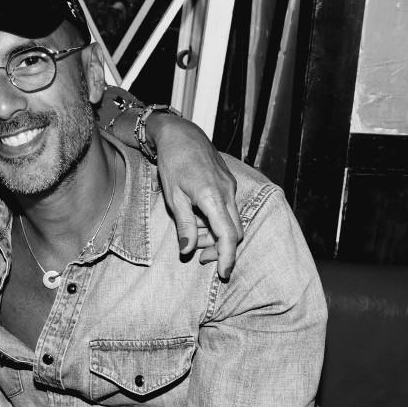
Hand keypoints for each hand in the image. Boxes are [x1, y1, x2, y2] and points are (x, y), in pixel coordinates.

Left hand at [147, 113, 242, 278]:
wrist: (181, 134)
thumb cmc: (173, 162)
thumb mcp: (172, 196)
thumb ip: (184, 224)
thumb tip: (187, 250)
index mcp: (212, 197)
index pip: (228, 235)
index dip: (227, 257)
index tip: (223, 273)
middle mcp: (227, 192)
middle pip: (235, 232)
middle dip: (219, 248)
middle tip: (199, 256)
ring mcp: (231, 186)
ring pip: (232, 221)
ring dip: (215, 233)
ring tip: (192, 233)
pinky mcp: (228, 183)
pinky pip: (228, 208)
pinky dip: (215, 219)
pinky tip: (197, 217)